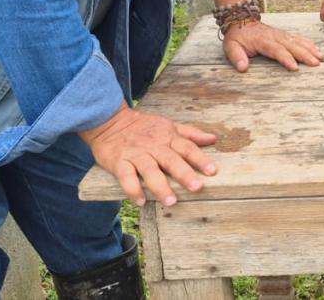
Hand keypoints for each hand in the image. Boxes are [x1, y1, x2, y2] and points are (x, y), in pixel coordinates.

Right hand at [80, 104, 217, 206]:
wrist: (110, 121)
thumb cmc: (143, 127)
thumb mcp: (168, 126)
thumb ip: (190, 134)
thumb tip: (213, 139)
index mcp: (168, 137)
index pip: (187, 147)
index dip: (200, 158)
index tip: (212, 171)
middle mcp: (154, 146)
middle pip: (171, 160)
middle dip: (184, 173)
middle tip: (197, 187)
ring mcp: (136, 154)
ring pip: (150, 170)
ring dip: (160, 186)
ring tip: (171, 201)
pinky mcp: (119, 162)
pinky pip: (126, 177)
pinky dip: (132, 189)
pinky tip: (141, 201)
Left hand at [224, 21, 322, 70]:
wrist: (241, 20)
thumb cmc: (237, 37)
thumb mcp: (231, 47)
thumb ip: (237, 57)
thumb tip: (243, 68)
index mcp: (262, 41)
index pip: (276, 50)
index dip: (286, 58)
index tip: (295, 67)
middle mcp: (274, 36)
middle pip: (291, 45)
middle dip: (304, 54)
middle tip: (315, 63)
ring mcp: (280, 34)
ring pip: (297, 41)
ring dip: (310, 49)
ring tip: (320, 57)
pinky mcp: (284, 34)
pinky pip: (298, 38)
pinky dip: (308, 43)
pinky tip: (317, 49)